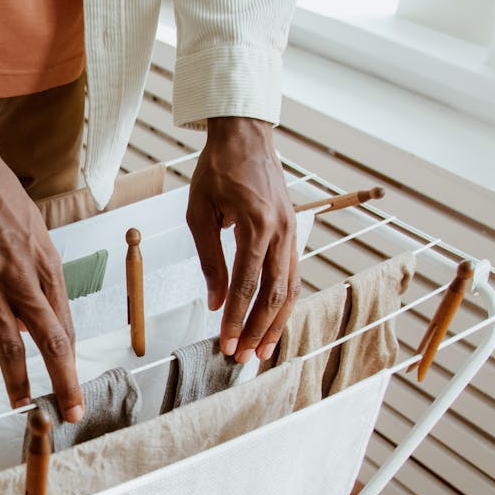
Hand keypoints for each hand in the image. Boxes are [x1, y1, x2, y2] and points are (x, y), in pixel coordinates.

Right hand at [0, 129, 83, 420]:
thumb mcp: (33, 233)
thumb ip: (38, 275)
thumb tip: (37, 317)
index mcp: (47, 266)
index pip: (65, 324)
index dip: (72, 359)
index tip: (75, 384)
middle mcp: (24, 281)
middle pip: (52, 342)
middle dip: (65, 383)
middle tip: (72, 412)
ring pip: (13, 346)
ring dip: (20, 381)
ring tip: (25, 405)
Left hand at [186, 117, 298, 363]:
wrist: (245, 136)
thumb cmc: (216, 170)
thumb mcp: (200, 213)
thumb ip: (209, 260)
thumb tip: (216, 302)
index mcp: (257, 225)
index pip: (246, 284)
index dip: (237, 318)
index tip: (227, 343)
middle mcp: (282, 231)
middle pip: (275, 293)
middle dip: (260, 330)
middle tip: (246, 357)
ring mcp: (293, 231)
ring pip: (290, 288)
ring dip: (277, 322)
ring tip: (264, 350)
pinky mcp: (294, 230)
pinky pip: (293, 273)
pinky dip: (285, 301)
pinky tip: (274, 320)